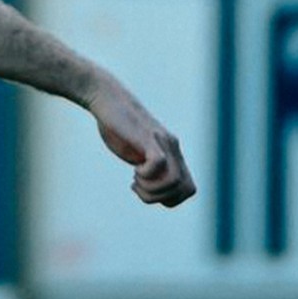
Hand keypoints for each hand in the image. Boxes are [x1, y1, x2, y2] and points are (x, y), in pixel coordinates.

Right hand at [86, 74, 195, 207]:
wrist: (108, 100)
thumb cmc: (118, 127)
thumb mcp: (135, 151)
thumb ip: (146, 164)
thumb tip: (147, 184)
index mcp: (173, 154)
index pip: (189, 189)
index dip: (169, 198)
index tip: (147, 189)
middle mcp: (173, 148)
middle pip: (186, 189)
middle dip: (161, 198)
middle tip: (139, 188)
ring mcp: (162, 142)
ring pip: (174, 180)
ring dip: (152, 190)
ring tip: (135, 180)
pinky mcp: (148, 138)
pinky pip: (158, 163)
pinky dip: (146, 175)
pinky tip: (134, 169)